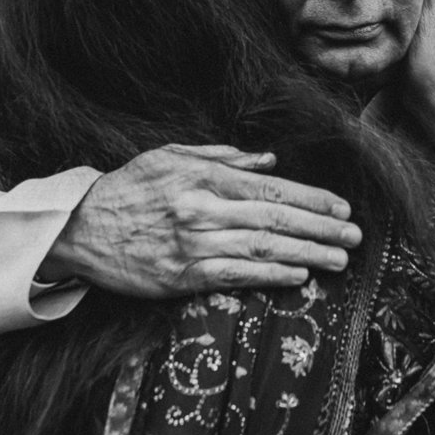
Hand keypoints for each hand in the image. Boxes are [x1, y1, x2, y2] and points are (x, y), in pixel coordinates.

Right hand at [45, 145, 360, 296]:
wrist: (80, 229)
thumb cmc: (128, 190)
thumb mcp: (171, 157)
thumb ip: (223, 158)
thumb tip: (269, 160)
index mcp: (204, 177)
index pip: (272, 188)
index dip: (312, 199)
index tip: (341, 209)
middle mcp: (204, 209)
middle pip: (276, 219)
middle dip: (321, 228)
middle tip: (354, 237)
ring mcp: (195, 245)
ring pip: (264, 249)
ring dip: (308, 254)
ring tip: (339, 259)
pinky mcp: (184, 276)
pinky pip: (238, 277)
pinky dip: (273, 276)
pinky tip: (300, 275)